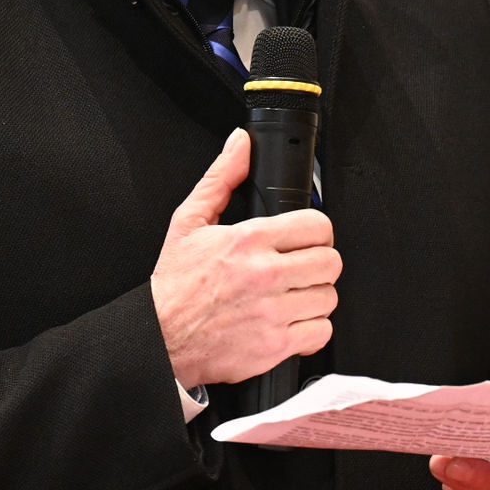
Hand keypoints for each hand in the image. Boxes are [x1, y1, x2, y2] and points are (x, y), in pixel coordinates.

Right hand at [151, 130, 340, 387]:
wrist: (158, 338)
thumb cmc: (174, 285)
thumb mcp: (188, 221)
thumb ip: (222, 178)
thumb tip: (241, 144)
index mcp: (248, 240)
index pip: (317, 225)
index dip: (316, 231)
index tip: (307, 239)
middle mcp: (264, 274)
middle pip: (331, 262)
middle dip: (319, 263)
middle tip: (302, 268)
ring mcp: (272, 311)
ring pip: (329, 297)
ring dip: (315, 296)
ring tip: (293, 295)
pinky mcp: (275, 345)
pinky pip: (321, 332)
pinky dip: (311, 329)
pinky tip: (290, 321)